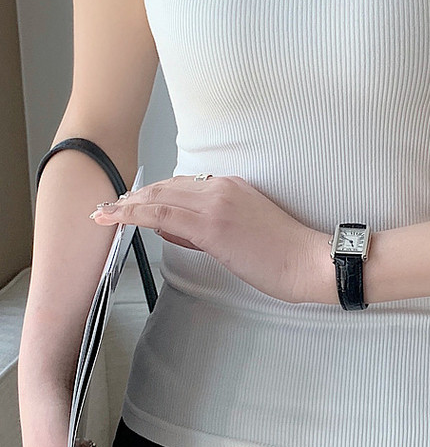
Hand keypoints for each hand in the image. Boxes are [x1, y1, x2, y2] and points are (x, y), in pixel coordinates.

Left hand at [90, 174, 327, 302]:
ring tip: (104, 212)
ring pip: (159, 197)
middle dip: (134, 196)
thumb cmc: (285, 254)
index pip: (182, 186)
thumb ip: (204, 230)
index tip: (134, 202)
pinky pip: (163, 215)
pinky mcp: (212, 226)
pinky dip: (134, 214)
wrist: (309, 261)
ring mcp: (216, 204)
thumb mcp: (243, 234)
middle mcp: (222, 188)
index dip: (154, 193)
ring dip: (127, 204)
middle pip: (166, 187)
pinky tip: (116, 217)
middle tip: (109, 207)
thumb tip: (171, 229)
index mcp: (233, 187)